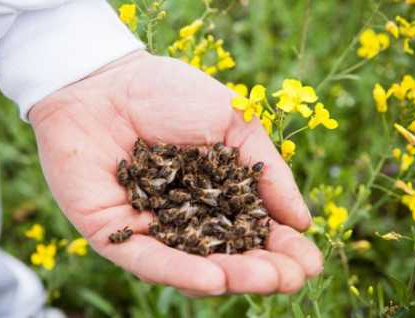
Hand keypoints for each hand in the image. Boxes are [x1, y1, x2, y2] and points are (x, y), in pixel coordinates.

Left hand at [29, 50, 322, 295]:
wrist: (104, 80)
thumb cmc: (170, 94)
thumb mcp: (234, 123)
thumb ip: (267, 171)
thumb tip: (303, 220)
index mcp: (216, 194)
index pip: (254, 230)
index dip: (283, 248)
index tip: (310, 260)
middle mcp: (186, 218)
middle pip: (227, 256)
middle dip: (263, 270)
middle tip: (292, 277)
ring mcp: (151, 229)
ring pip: (192, 266)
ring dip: (231, 276)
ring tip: (265, 277)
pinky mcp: (114, 234)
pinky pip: (148, 260)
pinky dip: (179, 272)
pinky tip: (214, 279)